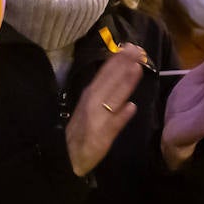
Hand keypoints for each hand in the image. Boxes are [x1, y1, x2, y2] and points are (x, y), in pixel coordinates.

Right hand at [68, 45, 144, 175]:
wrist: (66, 157)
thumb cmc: (80, 132)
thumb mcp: (90, 111)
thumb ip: (106, 100)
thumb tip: (129, 96)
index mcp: (90, 95)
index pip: (105, 74)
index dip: (117, 61)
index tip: (130, 46)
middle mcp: (93, 103)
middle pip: (110, 81)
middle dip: (123, 65)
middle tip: (137, 48)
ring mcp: (97, 118)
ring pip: (112, 98)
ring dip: (124, 83)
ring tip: (137, 67)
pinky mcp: (101, 136)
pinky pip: (112, 124)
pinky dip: (120, 116)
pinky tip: (131, 107)